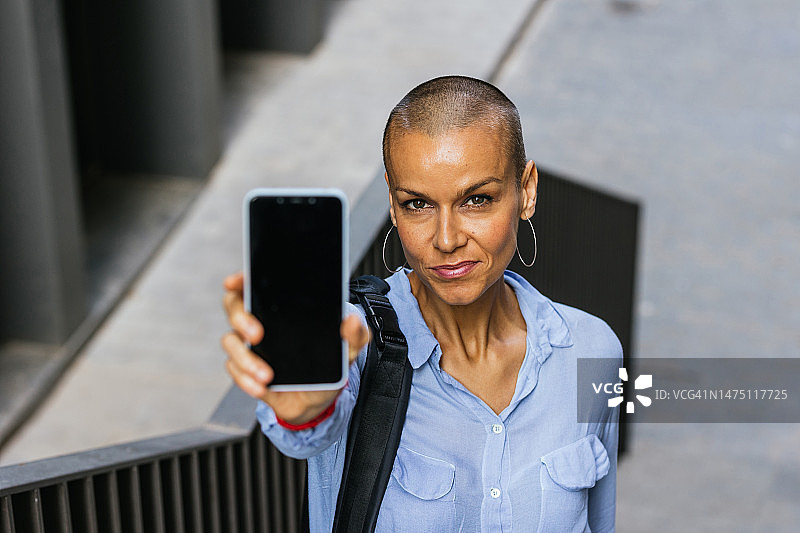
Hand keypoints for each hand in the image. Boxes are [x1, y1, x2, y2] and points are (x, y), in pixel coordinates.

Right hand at [221, 272, 367, 423]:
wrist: (319, 401)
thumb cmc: (329, 366)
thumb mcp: (349, 350)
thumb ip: (356, 335)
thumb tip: (352, 320)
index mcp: (282, 308)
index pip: (256, 285)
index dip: (242, 280)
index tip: (234, 282)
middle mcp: (261, 322)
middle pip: (234, 307)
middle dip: (240, 318)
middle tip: (257, 334)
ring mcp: (250, 347)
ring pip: (230, 342)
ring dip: (245, 358)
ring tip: (266, 374)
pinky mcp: (246, 371)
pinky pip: (235, 371)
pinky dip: (245, 379)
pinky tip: (262, 387)